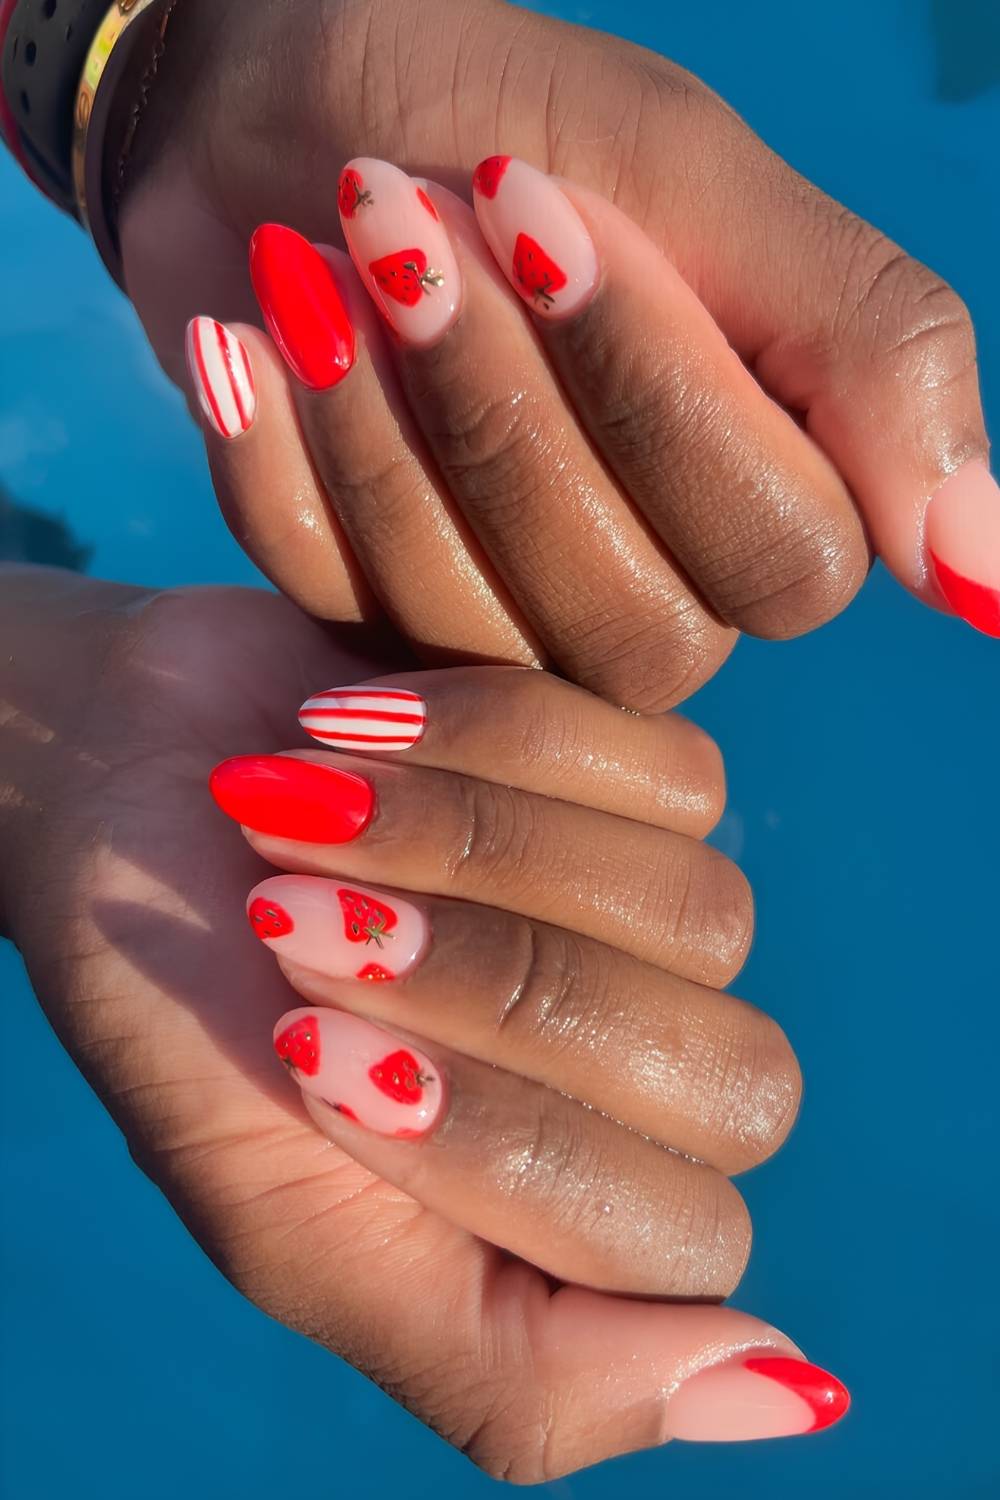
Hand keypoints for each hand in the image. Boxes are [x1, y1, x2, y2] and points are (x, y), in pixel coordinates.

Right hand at [0, 568, 846, 1479]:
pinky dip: (499, 741)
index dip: (497, 1140)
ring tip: (308, 806)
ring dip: (476, 852)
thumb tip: (789, 1393)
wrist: (113, 785)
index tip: (301, 1051)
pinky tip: (365, 722)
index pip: (679, 1241)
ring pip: (709, 918)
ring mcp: (662, 926)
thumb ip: (518, 1379)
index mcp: (577, 1228)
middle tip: (298, 921)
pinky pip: (676, 776)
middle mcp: (646, 1086)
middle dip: (497, 991)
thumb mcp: (296, 1232)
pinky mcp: (652, 778)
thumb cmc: (187, 1017)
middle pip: (727, 1081)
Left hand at [118, 0, 995, 712]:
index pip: (784, 557)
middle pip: (637, 625)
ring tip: (318, 264)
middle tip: (401, 225)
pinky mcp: (378, 621)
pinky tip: (249, 340)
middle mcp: (663, 592)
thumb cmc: (492, 121)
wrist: (279, 117)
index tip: (536, 206)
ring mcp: (513, 629)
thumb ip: (869, 351)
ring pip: (482, 634)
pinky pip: (336, 609)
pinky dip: (278, 461)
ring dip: (385, 431)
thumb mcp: (694, 181)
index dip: (656, 396)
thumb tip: (976, 562)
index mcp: (776, 490)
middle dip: (508, 414)